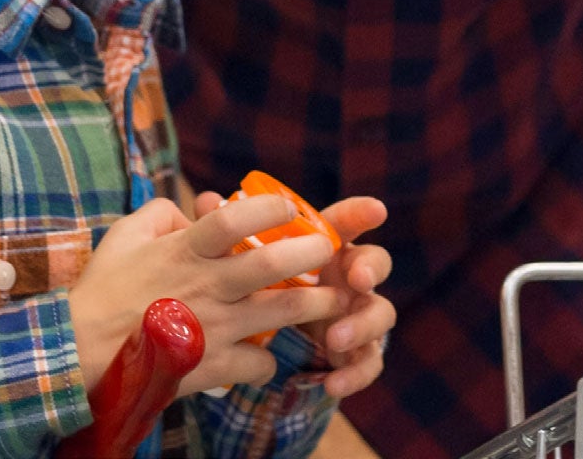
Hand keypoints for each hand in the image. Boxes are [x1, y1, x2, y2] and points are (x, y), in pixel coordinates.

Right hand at [68, 195, 341, 397]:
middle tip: (329, 247)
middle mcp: (206, 286)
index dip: (267, 208)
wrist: (80, 356)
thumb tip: (192, 211)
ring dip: (316, 304)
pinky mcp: (211, 366)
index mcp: (185, 250)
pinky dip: (267, 362)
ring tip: (336, 298)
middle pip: (272, 266)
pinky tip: (264, 355)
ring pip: (281, 313)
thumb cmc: (102, 291)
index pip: (233, 219)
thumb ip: (162, 213)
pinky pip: (258, 365)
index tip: (289, 205)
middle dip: (311, 252)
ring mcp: (212, 328)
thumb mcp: (125, 236)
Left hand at [197, 189, 395, 398]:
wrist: (275, 335)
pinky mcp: (356, 351)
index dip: (361, 213)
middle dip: (371, 268)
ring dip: (362, 324)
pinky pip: (368, 362)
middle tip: (358, 279)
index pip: (346, 223)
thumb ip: (230, 231)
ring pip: (379, 313)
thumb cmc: (263, 284)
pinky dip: (355, 373)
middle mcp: (350, 276)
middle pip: (374, 263)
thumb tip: (202, 201)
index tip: (375, 210)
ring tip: (335, 338)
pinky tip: (334, 383)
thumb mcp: (245, 259)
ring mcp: (358, 313)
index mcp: (327, 247)